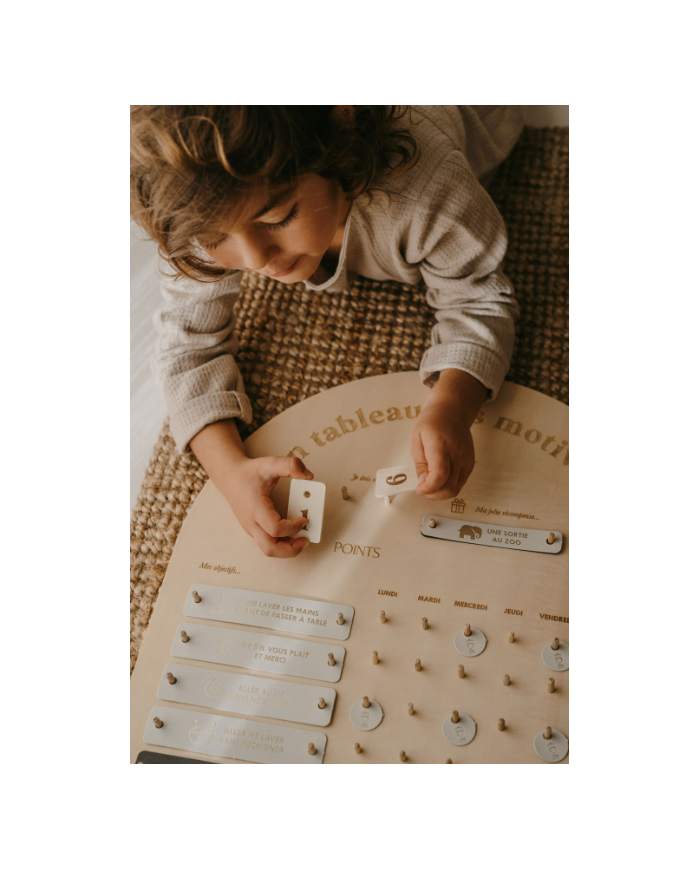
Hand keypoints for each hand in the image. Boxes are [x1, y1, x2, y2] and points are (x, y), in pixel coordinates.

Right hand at [220, 456, 313, 557]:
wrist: (229, 477)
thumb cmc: (249, 473)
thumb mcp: (270, 464)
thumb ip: (290, 465)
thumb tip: (309, 476)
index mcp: (255, 508)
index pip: (275, 528)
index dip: (292, 527)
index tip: (304, 519)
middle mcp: (251, 523)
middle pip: (270, 548)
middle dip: (290, 549)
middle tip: (305, 540)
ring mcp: (251, 529)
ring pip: (268, 549)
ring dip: (287, 549)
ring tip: (301, 539)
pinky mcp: (253, 530)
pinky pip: (267, 543)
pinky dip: (281, 543)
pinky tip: (292, 533)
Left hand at [409, 369, 485, 500]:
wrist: (452, 412)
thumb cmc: (430, 423)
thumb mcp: (416, 439)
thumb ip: (420, 463)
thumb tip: (423, 483)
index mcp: (441, 445)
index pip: (440, 474)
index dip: (429, 487)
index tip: (419, 488)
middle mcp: (458, 454)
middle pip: (450, 486)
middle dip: (433, 494)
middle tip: (422, 488)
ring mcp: (467, 460)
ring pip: (456, 489)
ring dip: (440, 493)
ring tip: (429, 485)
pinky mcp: (470, 465)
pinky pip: (460, 483)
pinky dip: (448, 487)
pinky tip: (438, 480)